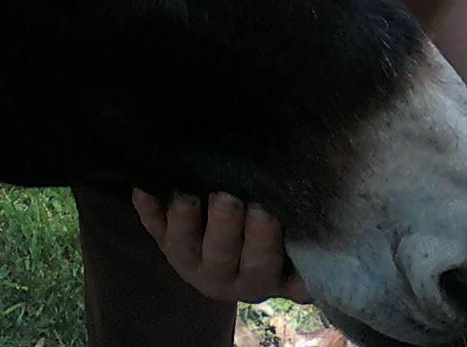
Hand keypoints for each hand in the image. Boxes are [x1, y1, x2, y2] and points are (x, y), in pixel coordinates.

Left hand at [133, 189, 310, 303]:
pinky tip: (143, 189)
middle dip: (223, 223)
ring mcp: (188, 258)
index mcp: (258, 277)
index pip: (261, 261)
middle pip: (220, 253)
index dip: (262, 237)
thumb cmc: (279, 241)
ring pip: (181, 245)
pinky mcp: (163, 240)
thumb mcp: (296, 249)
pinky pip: (151, 228)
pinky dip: (146, 209)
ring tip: (185, 194)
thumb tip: (323, 253)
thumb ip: (306, 250)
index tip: (265, 207)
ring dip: (182, 220)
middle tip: (227, 195)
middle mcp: (220, 274)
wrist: (240, 246)